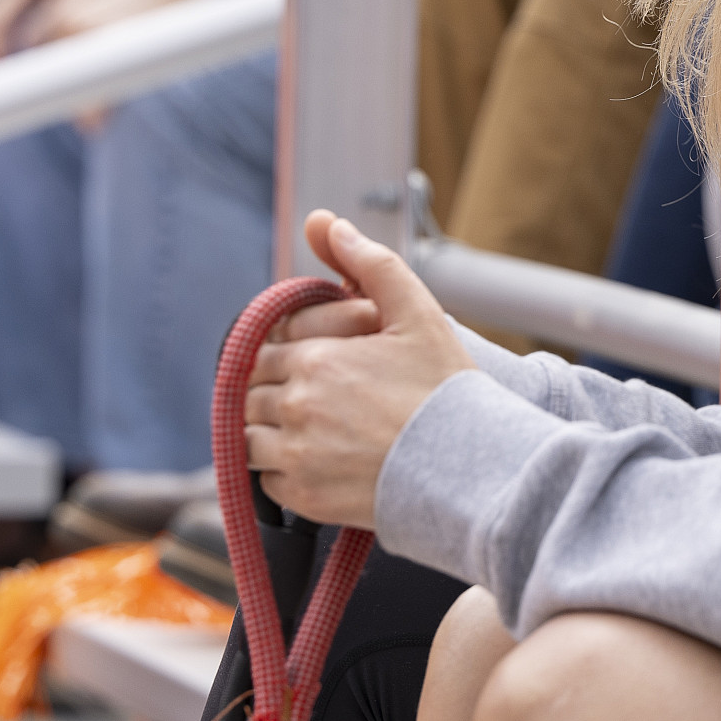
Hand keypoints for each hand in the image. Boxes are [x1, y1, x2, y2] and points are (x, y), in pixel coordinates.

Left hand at [244, 212, 473, 527]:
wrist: (471, 467)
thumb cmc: (446, 388)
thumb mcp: (417, 313)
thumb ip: (370, 263)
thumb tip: (326, 222)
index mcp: (315, 359)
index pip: (262, 354)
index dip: (278, 358)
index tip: (301, 367)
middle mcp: (297, 406)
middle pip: (250, 396)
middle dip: (268, 394)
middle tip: (304, 400)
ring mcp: (297, 455)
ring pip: (249, 439)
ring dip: (266, 432)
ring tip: (306, 431)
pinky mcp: (306, 497)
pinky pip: (268, 482)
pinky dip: (280, 472)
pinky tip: (315, 462)